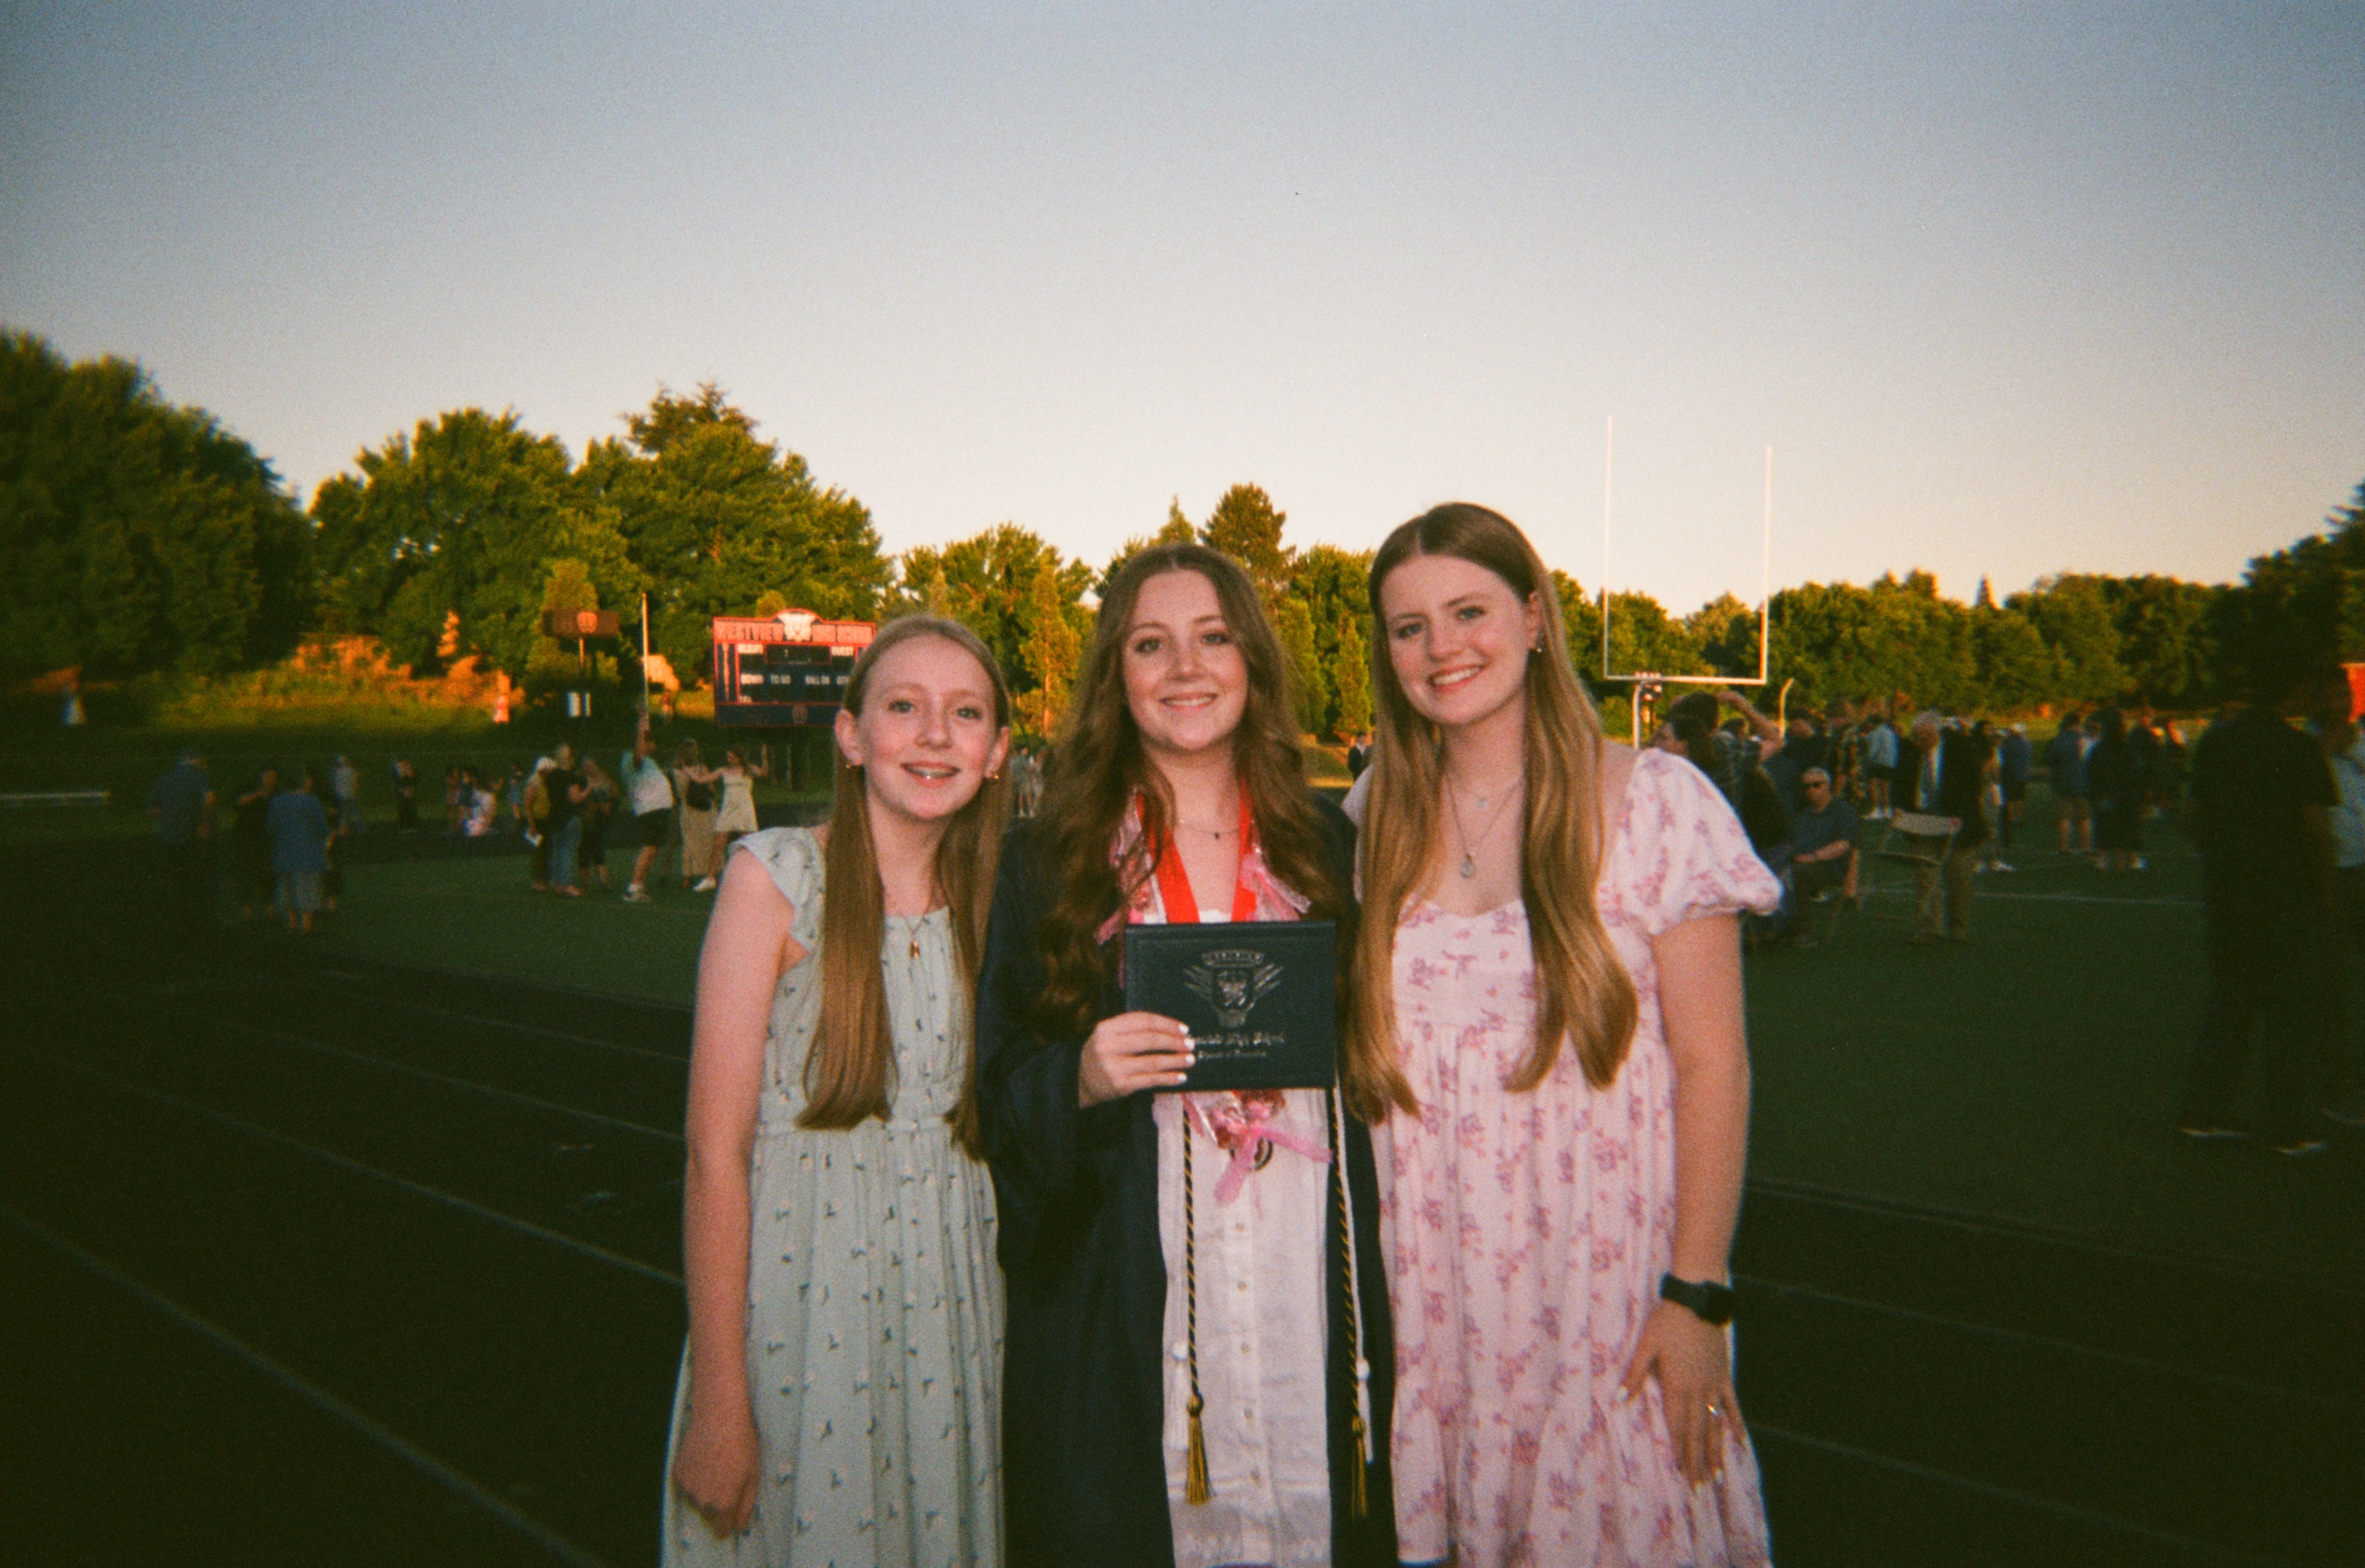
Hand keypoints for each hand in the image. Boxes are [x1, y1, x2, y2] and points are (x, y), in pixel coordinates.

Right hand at [672, 1399, 759, 1538]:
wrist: (719, 1417)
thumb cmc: (742, 1444)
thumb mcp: (753, 1476)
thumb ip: (746, 1505)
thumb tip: (741, 1527)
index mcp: (723, 1504)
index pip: (722, 1530)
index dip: (729, 1523)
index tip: (733, 1512)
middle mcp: (702, 1501)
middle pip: (710, 1515)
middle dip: (718, 1504)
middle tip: (728, 1478)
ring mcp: (687, 1488)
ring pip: (697, 1500)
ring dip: (705, 1491)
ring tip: (716, 1466)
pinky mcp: (677, 1474)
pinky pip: (687, 1485)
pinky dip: (694, 1478)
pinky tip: (704, 1460)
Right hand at [1078, 1012, 1193, 1106]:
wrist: (1079, 1081)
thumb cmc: (1101, 1055)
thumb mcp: (1108, 1036)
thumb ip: (1131, 1030)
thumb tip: (1169, 1030)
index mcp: (1106, 1028)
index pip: (1143, 1020)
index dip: (1166, 1023)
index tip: (1183, 1028)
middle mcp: (1108, 1045)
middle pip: (1150, 1040)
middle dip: (1174, 1041)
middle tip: (1190, 1044)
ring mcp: (1114, 1066)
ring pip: (1153, 1061)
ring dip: (1175, 1060)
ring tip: (1190, 1059)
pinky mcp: (1120, 1085)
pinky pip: (1150, 1080)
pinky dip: (1168, 1078)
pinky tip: (1180, 1076)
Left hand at [1620, 1300, 1743, 1488]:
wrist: (1697, 1301)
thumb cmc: (1667, 1322)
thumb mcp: (1646, 1345)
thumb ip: (1634, 1374)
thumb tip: (1618, 1399)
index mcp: (1677, 1386)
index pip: (1678, 1427)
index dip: (1680, 1453)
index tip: (1683, 1476)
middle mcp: (1697, 1390)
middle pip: (1698, 1433)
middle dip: (1698, 1462)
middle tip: (1700, 1489)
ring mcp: (1713, 1384)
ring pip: (1715, 1424)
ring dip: (1716, 1451)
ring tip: (1718, 1476)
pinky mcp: (1724, 1374)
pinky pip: (1731, 1404)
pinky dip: (1735, 1423)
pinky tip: (1739, 1441)